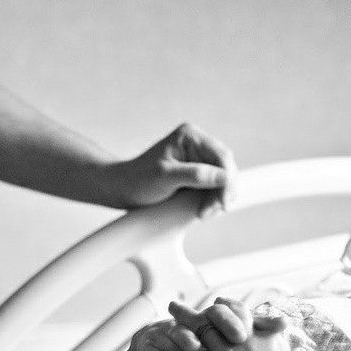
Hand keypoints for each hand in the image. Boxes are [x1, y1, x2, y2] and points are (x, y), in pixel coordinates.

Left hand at [109, 122, 236, 216]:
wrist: (122, 190)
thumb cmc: (138, 180)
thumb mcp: (166, 177)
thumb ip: (196, 175)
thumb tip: (224, 178)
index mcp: (190, 136)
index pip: (221, 155)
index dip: (227, 179)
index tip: (224, 201)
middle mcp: (196, 145)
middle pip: (225, 168)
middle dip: (223, 191)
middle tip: (213, 212)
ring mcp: (197, 160)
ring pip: (222, 180)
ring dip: (218, 199)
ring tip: (204, 214)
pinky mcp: (196, 174)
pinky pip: (213, 187)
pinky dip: (212, 200)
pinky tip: (203, 211)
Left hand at [133, 298, 309, 350]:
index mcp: (264, 337)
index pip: (241, 312)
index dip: (227, 308)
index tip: (217, 305)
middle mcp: (243, 341)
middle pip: (214, 316)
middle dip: (195, 310)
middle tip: (178, 306)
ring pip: (197, 329)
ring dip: (180, 319)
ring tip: (168, 312)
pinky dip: (169, 345)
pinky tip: (157, 340)